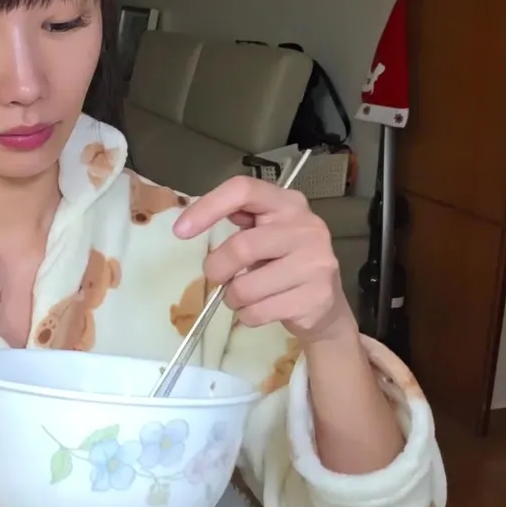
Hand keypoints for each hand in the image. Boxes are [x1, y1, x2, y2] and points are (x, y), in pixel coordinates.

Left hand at [174, 176, 354, 342]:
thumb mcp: (265, 233)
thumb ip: (241, 221)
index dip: (208, 207)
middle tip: (217, 276)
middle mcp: (307, 228)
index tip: (181, 230)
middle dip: (217, 268)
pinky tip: (260, 309)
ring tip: (244, 295)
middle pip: (241, 246)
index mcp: (288, 203)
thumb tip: (193, 222)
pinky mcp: (316, 298)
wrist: (325, 305)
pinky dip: (247, 316)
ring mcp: (315, 263)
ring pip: (246, 287)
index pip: (244, 190)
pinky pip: (258, 312)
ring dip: (232, 297)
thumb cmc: (284, 263)